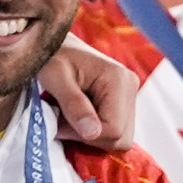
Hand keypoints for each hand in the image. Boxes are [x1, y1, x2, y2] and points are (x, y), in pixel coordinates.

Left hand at [39, 32, 137, 149]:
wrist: (53, 44)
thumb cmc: (51, 56)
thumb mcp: (55, 77)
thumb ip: (73, 104)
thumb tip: (92, 133)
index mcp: (119, 80)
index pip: (113, 129)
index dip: (85, 135)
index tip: (60, 123)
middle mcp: (131, 87)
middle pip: (120, 137)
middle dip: (89, 136)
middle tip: (63, 121)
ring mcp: (130, 95)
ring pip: (119, 137)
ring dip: (91, 135)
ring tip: (69, 116)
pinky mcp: (123, 102)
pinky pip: (115, 131)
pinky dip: (95, 130)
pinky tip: (78, 117)